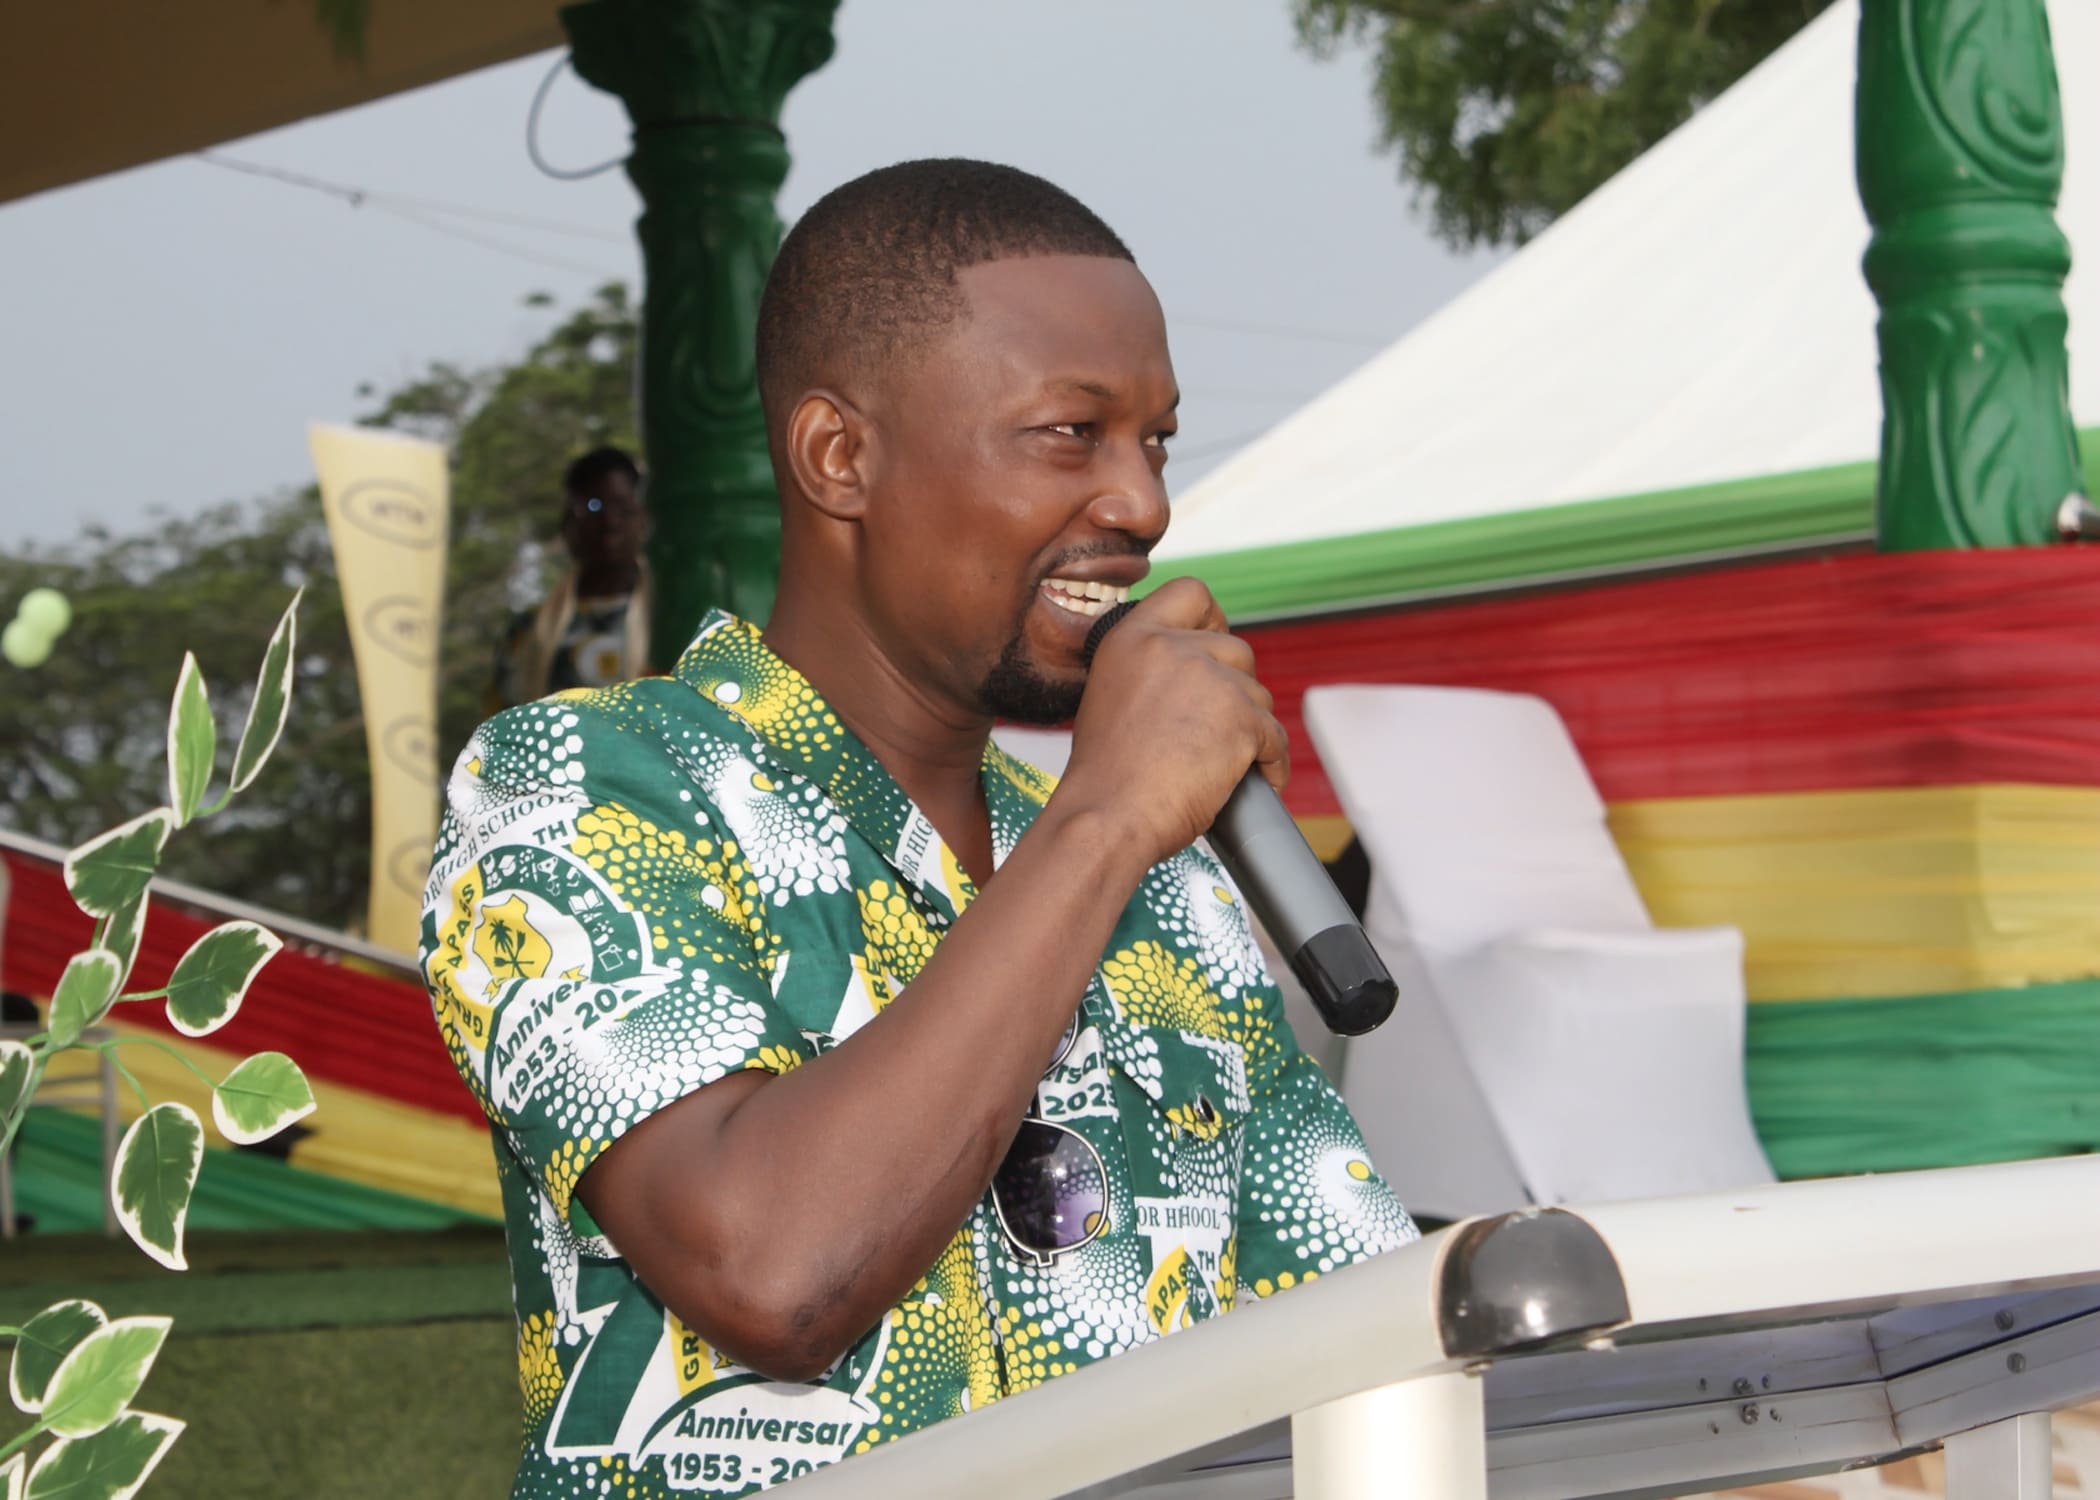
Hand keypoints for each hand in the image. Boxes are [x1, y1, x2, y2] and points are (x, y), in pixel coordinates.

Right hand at [1055, 577, 1288, 869]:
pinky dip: (1271, 761)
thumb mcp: (1110, 694)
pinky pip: (1275, 736)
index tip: (1213, 645)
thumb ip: (1149, 670)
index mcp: (1132, 637)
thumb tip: (1192, 675)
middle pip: (1236, 649)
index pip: (1191, 593)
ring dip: (1250, 728)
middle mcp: (1171, 648)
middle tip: (1217, 727)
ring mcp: (1210, 680)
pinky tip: (1255, 780)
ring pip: (1258, 695)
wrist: (1107, 818)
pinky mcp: (1241, 718)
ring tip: (1226, 764)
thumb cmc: (1105, 776)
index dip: (1212, 618)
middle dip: (1235, 689)